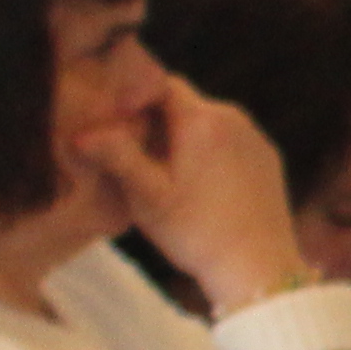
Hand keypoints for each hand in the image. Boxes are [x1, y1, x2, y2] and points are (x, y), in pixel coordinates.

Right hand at [80, 77, 307, 312]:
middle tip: (131, 153)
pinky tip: (195, 185)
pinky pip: (229, 142)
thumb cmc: (196, 232)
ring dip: (182, 137)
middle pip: (183, 103)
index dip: (133, 96)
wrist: (258, 267)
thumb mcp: (146, 195)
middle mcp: (234, 118)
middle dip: (156, 120)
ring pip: (206, 123)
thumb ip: (116, 156)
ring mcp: (255, 138)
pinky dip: (208, 152)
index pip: (160, 82)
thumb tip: (82, 132)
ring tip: (161, 174)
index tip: (114, 121)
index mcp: (203, 118)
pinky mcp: (268, 158)